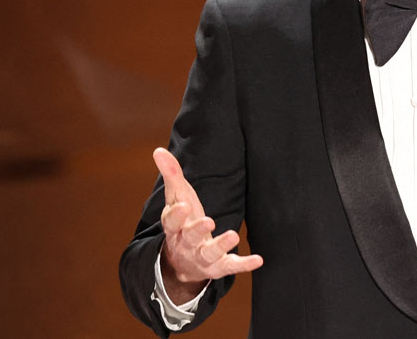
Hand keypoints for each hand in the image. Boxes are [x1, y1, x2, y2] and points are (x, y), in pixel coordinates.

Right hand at [153, 147, 262, 301]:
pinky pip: (231, 266)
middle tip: (209, 221)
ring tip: (233, 235)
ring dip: (221, 245)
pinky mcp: (218, 267)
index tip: (183, 206)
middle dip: (197, 229)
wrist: (183, 263)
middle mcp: (186, 243)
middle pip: (189, 237)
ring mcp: (202, 257)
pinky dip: (243, 264)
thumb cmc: (183, 222)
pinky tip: (258, 259)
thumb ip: (171, 175)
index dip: (176, 215)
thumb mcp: (177, 199)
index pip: (171, 221)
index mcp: (174, 227)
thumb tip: (158, 150)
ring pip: (209, 253)